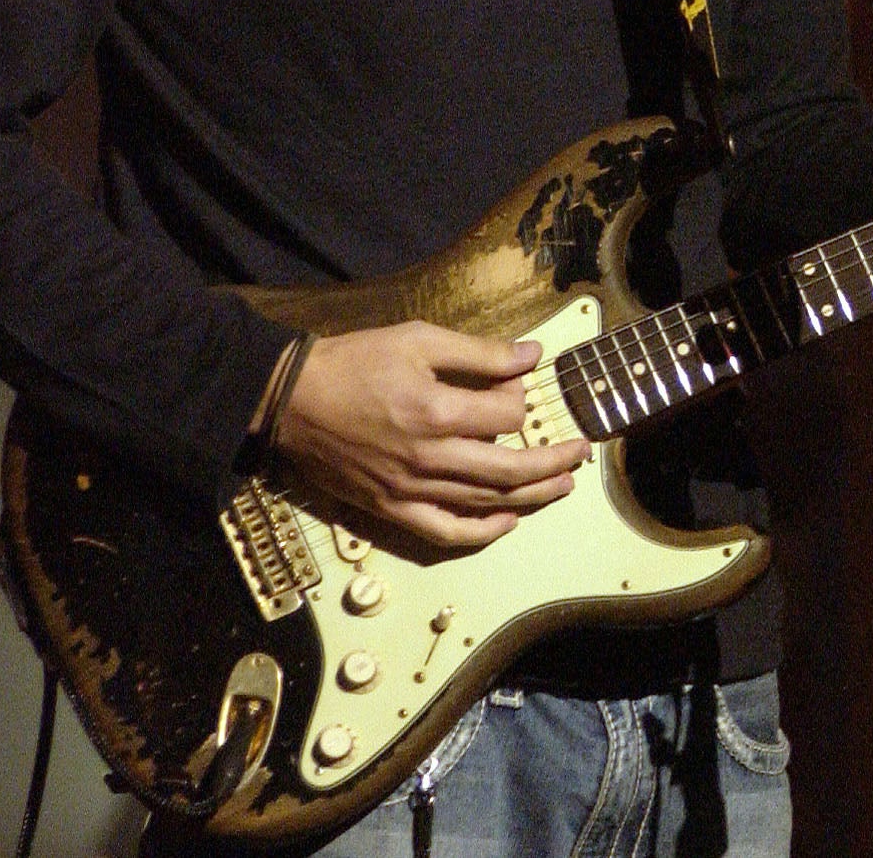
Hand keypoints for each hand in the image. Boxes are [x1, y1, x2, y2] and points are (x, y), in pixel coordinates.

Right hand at [272, 322, 588, 547]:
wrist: (290, 401)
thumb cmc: (355, 363)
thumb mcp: (418, 340)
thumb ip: (479, 353)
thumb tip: (532, 355)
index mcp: (435, 411)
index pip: (506, 418)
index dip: (522, 402)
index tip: (521, 388)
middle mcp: (427, 457)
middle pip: (508, 470)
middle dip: (553, 462)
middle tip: (581, 454)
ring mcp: (409, 489)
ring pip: (484, 503)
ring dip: (531, 497)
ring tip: (562, 485)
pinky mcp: (390, 509)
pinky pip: (444, 532)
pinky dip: (480, 532)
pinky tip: (507, 522)